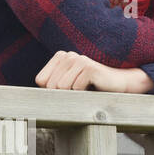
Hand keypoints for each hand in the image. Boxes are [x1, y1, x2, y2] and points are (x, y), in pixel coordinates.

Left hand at [35, 51, 150, 92]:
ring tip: (85, 89)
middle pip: (50, 86)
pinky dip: (84, 94)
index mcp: (60, 57)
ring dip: (74, 95)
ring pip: (61, 88)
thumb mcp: (68, 86)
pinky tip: (93, 87)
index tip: (67, 90)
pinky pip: (75, 89)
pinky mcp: (89, 67)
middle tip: (79, 90)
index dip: (52, 91)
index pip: (41, 81)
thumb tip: (35, 99)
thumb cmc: (91, 88)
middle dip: (64, 94)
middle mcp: (68, 55)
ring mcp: (79, 59)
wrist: (118, 85)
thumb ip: (51, 87)